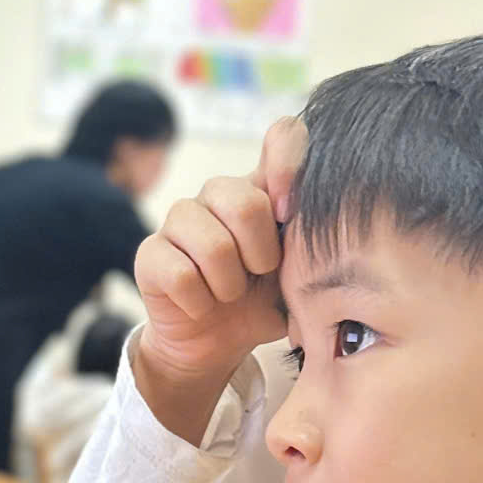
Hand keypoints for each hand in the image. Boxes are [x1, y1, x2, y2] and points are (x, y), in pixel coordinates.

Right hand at [134, 116, 306, 442]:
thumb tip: (332, 219)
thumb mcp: (300, 274)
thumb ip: (312, 242)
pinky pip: (180, 275)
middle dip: (260, 255)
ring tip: (230, 296)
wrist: (217, 346)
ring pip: (212, 244)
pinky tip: (202, 306)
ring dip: (229, 286)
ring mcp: (180, 220)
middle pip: (244, 202)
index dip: (289, 165)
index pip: (282, 136)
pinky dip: (200, 303)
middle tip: (259, 275)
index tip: (290, 214)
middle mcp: (218, 194)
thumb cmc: (264, 302)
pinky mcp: (150, 253)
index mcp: (262, 188)